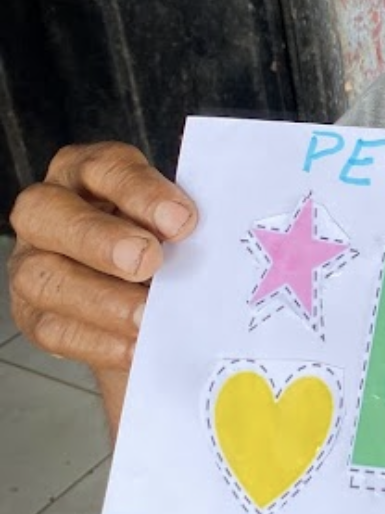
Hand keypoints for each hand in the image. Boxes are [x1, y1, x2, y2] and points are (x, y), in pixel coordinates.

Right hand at [9, 143, 196, 377]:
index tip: (182, 220)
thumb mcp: (180, 230)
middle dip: (99, 238)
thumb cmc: (170, 252)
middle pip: (48, 211)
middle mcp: (50, 211)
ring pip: (41, 275)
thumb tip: (223, 241)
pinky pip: (50, 328)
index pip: (104, 167)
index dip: (139, 191)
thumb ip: (186, 228)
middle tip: (148, 261)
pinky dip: (95, 340)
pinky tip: (133, 345)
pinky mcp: (35, 313)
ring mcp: (33, 262)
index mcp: (89, 174)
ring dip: (97, 298)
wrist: (151, 305)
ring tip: (144, 315)